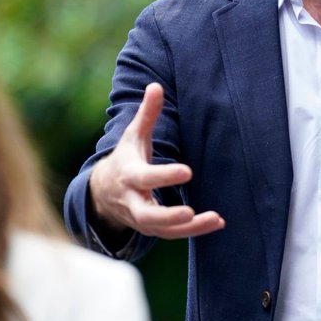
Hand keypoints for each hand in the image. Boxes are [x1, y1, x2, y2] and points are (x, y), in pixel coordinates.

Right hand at [88, 82, 225, 238]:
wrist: (103, 192)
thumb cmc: (126, 158)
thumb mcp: (133, 136)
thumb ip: (146, 114)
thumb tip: (156, 85)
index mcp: (128, 175)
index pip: (146, 178)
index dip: (164, 176)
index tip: (187, 172)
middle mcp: (132, 201)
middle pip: (146, 215)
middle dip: (168, 215)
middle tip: (190, 212)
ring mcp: (141, 218)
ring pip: (163, 230)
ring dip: (189, 227)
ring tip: (215, 219)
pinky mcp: (151, 229)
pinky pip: (172, 234)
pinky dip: (194, 231)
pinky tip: (217, 222)